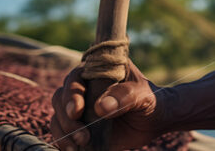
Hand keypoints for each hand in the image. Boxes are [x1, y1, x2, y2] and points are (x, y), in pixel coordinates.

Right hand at [50, 59, 165, 149]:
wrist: (155, 119)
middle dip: (67, 118)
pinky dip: (64, 141)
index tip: (77, 110)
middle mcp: (85, 87)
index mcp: (99, 71)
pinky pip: (63, 132)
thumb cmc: (151, 100)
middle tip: (83, 134)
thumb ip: (125, 96)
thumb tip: (101, 107)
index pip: (76, 76)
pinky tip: (74, 150)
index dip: (72, 92)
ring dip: (64, 132)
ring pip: (59, 116)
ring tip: (81, 144)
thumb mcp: (143, 95)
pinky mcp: (80, 125)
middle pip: (61, 98)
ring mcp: (81, 107)